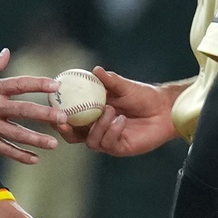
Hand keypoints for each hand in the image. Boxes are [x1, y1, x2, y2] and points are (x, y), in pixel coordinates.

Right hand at [0, 49, 63, 164]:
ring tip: (54, 145)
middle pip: (23, 111)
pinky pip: (4, 149)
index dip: (38, 84)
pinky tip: (34, 159)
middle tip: (63, 118)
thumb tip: (7, 52)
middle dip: (45, 115)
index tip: (55, 85)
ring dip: (36, 140)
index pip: (20, 84)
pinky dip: (19, 155)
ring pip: (16, 134)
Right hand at [55, 67, 181, 155]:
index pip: (70, 117)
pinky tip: (121, 119)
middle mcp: (97, 128)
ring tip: (111, 110)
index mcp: (92, 113)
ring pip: (90, 141)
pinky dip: (112, 130)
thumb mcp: (124, 86)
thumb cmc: (144, 96)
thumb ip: (110, 80)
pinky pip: (108, 144)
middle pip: (73, 136)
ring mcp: (108, 140)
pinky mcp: (120, 148)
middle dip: (66, 130)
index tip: (52, 106)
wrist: (164, 109)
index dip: (58, 115)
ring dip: (98, 125)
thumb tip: (95, 70)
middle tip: (64, 120)